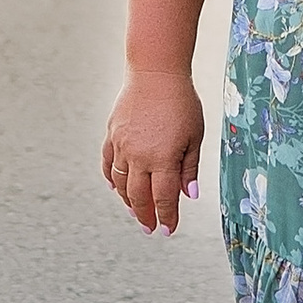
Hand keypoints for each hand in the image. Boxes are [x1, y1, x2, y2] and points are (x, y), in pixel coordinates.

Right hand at [103, 68, 205, 235]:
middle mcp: (139, 157)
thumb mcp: (195, 136)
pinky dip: (111, 178)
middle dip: (145, 216)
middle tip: (150, 228)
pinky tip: (116, 187)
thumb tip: (190, 195)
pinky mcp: (112, 135)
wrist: (155, 72)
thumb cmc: (181, 102)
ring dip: (127, 201)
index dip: (166, 217)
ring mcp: (122, 146)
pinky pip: (108, 164)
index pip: (163, 199)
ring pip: (120, 183)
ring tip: (135, 211)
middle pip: (139, 196)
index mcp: (163, 159)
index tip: (168, 230)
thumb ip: (189, 168)